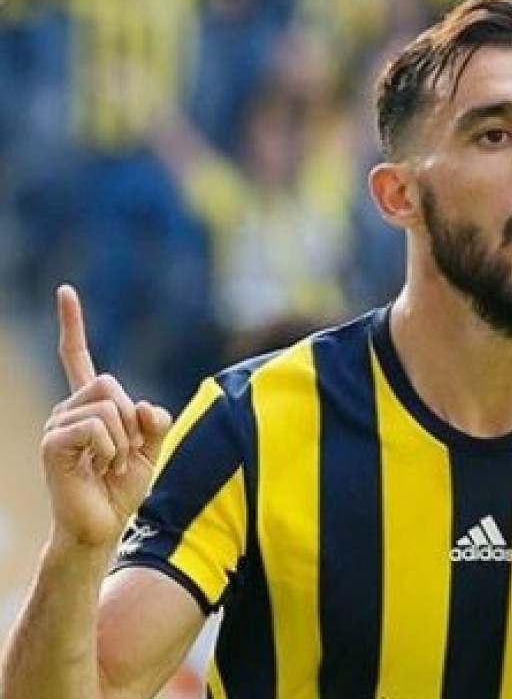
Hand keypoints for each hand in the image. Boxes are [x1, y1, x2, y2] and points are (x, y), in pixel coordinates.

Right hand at [40, 286, 172, 553]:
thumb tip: (144, 406)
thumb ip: (153, 421)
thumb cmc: (122, 489)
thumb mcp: (150, 449)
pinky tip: (100, 468)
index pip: (78, 358)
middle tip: (122, 455)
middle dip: (131, 420)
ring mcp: (56, 424)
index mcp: (90, 406)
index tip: (65, 290)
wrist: (102, 525)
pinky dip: (112, 448)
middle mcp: (67, 409)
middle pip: (111, 383)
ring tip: (110, 466)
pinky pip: (98, 426)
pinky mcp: (53, 442)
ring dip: (123, 441)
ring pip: (109, 405)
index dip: (72, 325)